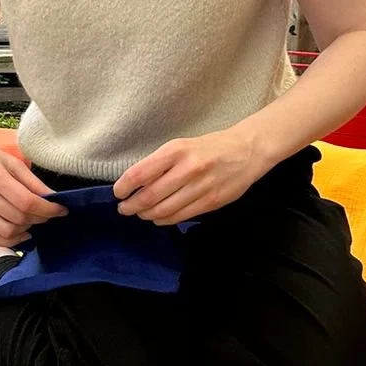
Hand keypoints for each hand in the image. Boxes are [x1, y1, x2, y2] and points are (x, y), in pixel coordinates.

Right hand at [0, 135, 65, 246]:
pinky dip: (8, 241)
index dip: (48, 209)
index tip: (60, 210)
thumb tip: (52, 199)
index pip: (26, 201)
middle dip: (39, 218)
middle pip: (18, 217)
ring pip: (6, 232)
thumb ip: (32, 181)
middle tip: (47, 214)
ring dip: (25, 229)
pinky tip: (19, 233)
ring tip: (32, 220)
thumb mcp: (11, 161)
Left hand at [113, 126, 264, 226]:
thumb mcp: (182, 146)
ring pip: (164, 210)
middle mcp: (188, 169)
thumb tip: (135, 183)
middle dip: (132, 206)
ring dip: (146, 215)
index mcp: (176, 151)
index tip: (118, 193)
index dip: (124, 187)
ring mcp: (200, 187)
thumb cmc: (209, 147)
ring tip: (140, 213)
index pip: (140, 173)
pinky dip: (164, 220)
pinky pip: (180, 216)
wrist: (247, 151)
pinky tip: (158, 217)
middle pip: (149, 196)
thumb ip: (160, 163)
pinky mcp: (211, 202)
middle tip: (124, 209)